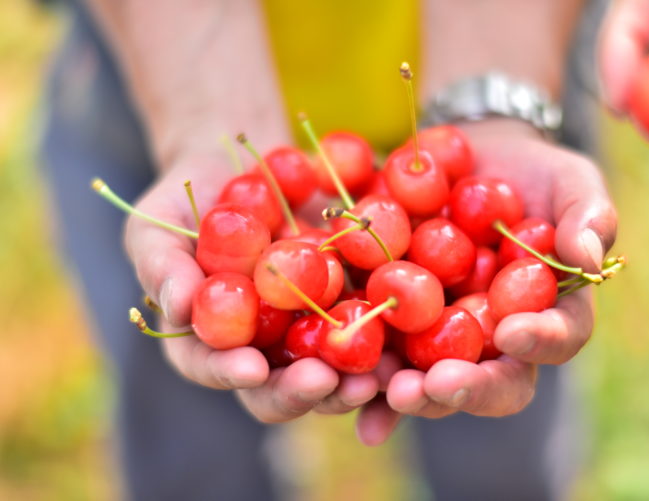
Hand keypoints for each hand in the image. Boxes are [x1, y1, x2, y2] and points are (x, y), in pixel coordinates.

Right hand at [125, 149, 379, 422]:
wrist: (246, 167)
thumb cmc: (190, 198)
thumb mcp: (161, 223)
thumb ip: (163, 265)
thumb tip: (177, 308)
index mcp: (209, 338)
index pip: (212, 367)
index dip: (229, 373)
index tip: (251, 369)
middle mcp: (260, 345)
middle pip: (276, 386)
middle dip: (300, 390)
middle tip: (324, 381)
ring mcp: (306, 329)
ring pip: (329, 370)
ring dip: (350, 382)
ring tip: (373, 378)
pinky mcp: (345, 305)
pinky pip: (367, 328)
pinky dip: (383, 341)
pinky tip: (401, 342)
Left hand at [356, 119, 616, 444]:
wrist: (467, 160)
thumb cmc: (531, 174)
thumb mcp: (569, 181)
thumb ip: (587, 215)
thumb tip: (587, 256)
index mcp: (546, 313)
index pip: (556, 339)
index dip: (541, 342)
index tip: (515, 331)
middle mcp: (495, 339)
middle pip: (490, 379)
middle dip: (464, 388)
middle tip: (436, 384)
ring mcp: (443, 336)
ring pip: (431, 381)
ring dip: (410, 395)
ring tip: (388, 390)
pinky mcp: (395, 322)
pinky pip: (380, 354)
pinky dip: (362, 378)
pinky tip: (342, 388)